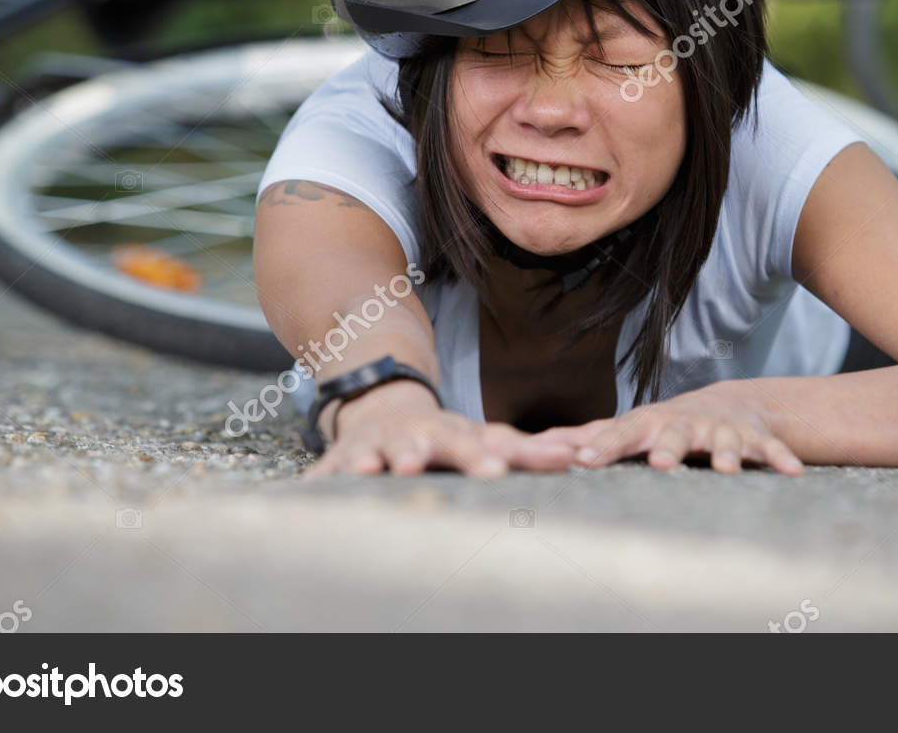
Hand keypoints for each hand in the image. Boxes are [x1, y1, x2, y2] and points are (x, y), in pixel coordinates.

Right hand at [301, 381, 577, 478]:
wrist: (386, 412)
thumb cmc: (446, 439)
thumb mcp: (486, 441)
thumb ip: (530, 452)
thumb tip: (578, 454)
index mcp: (458, 435)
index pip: (483, 446)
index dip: (491, 456)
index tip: (503, 469)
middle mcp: (422, 436)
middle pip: (442, 444)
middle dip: (458, 455)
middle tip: (475, 468)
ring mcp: (383, 444)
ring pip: (390, 450)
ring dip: (394, 457)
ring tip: (397, 467)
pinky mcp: (346, 457)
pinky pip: (334, 468)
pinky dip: (328, 476)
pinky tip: (319, 487)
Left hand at [532, 383, 804, 474]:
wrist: (726, 405)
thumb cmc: (663, 425)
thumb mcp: (627, 428)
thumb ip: (586, 438)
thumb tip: (534, 444)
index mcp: (648, 424)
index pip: (619, 434)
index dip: (601, 447)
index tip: (582, 462)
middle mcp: (683, 424)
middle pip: (672, 435)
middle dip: (666, 448)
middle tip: (660, 464)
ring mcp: (719, 429)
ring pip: (721, 441)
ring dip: (724, 454)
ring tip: (725, 468)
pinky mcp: (753, 438)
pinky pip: (768, 448)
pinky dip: (779, 459)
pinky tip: (793, 474)